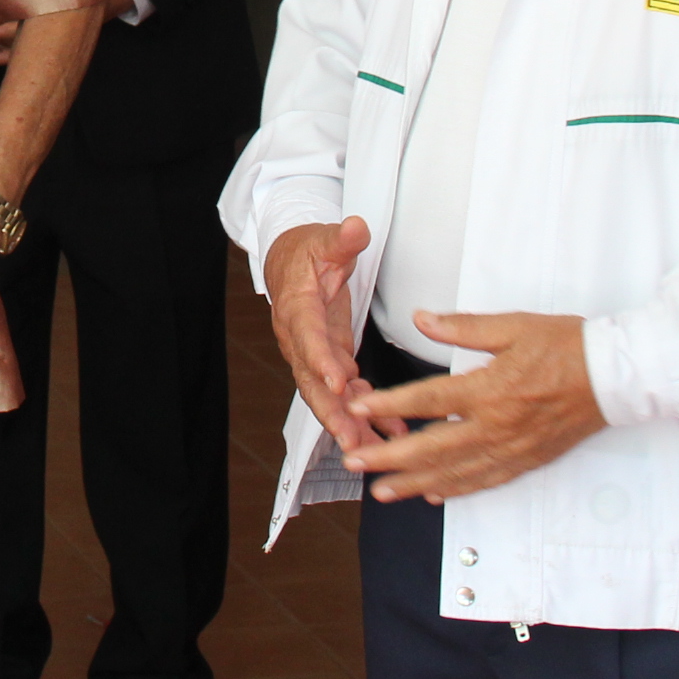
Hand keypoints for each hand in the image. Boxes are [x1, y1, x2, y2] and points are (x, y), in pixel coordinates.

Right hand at [263, 218, 384, 456]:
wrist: (289, 264)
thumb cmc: (305, 252)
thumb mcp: (323, 239)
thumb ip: (341, 239)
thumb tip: (355, 228)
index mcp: (297, 310)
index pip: (308, 339)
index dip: (322, 362)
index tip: (339, 383)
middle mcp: (300, 341)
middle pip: (311, 383)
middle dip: (332, 413)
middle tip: (351, 438)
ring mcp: (313, 356)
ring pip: (327, 398)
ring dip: (350, 425)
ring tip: (376, 450)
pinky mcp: (329, 363)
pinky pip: (344, 395)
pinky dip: (364, 415)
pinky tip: (388, 432)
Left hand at [341, 310, 607, 500]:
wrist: (616, 376)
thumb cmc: (568, 346)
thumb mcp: (514, 325)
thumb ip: (464, 327)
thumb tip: (423, 318)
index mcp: (490, 388)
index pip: (428, 400)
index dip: (388, 406)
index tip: (356, 410)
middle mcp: (497, 425)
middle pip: (432, 446)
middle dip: (388, 456)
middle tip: (353, 461)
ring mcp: (513, 448)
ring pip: (455, 472)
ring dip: (414, 482)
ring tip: (381, 490)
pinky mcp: (528, 460)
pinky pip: (486, 481)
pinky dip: (457, 490)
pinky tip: (433, 494)